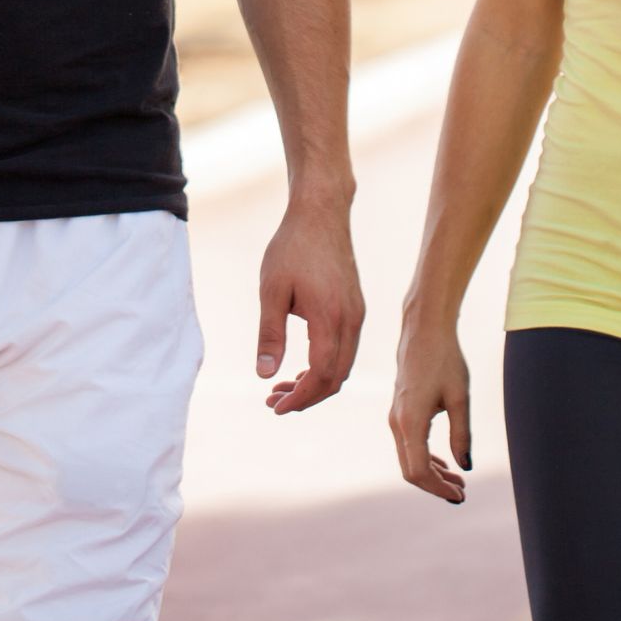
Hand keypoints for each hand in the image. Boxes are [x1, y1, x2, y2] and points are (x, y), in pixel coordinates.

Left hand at [256, 197, 362, 413]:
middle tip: (274, 402)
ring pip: (343, 365)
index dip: (299, 398)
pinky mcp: (355, 307)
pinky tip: (302, 365)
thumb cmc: (292, 248)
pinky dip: (326, 365)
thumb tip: (264, 375)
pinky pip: (346, 349)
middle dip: (306, 397)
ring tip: (282, 387)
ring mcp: (357, 314)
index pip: (320, 376)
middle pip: (335, 378)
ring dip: (316, 383)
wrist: (321, 212)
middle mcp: (351, 320)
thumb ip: (270, 335)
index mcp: (330, 318)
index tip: (275, 408)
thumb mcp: (272, 291)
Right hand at [388, 322, 471, 503]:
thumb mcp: (460, 397)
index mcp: (411, 421)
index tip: (460, 495)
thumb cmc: (445, 360)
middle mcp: (397, 422)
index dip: (438, 488)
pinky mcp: (399, 411)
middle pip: (411, 470)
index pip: (419, 471)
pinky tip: (444, 462)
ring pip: (409, 459)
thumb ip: (462, 434)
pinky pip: (409, 445)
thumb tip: (465, 466)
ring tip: (458, 481)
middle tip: (462, 492)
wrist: (424, 330)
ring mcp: (395, 417)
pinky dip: (425, 458)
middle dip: (436, 485)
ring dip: (432, 473)